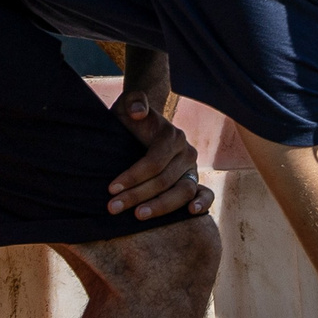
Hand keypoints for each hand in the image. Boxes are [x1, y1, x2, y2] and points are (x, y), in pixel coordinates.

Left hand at [107, 95, 213, 220]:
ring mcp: (192, 168)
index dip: (133, 176)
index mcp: (172, 136)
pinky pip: (205, 193)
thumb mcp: (127, 105)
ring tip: (138, 216)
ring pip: (183, 191)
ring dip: (161, 206)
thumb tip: (138, 112)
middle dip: (138, 195)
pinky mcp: (194, 181)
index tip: (111, 188)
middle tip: (114, 207)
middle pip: (165, 180)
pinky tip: (190, 213)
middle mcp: (186, 152)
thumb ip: (133, 101)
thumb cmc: (131, 119)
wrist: (145, 127)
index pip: (154, 161)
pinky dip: (202, 203)